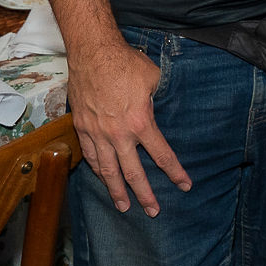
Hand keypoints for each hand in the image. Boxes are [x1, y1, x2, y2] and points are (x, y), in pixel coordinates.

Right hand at [67, 36, 188, 216]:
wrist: (93, 54)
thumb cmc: (127, 63)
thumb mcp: (154, 80)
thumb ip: (158, 99)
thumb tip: (159, 107)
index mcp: (141, 123)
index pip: (161, 155)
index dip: (174, 172)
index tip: (184, 186)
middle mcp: (118, 134)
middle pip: (133, 172)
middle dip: (144, 194)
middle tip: (153, 211)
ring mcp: (97, 133)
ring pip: (107, 170)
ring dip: (116, 190)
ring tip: (123, 206)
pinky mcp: (82, 128)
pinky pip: (91, 156)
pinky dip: (97, 170)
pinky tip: (103, 178)